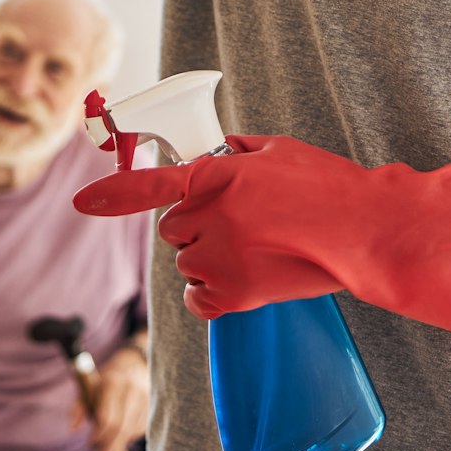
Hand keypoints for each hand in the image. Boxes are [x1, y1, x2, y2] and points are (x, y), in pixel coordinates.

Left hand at [74, 135, 450, 356]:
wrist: (366, 233)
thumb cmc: (331, 188)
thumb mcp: (281, 151)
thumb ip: (239, 152)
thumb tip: (219, 153)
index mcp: (220, 174)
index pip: (153, 183)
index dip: (114, 194)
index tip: (85, 202)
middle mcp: (213, 215)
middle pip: (174, 227)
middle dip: (196, 224)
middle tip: (238, 223)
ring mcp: (222, 257)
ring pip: (186, 262)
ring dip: (209, 258)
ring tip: (255, 250)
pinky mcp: (236, 295)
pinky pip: (199, 300)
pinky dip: (212, 294)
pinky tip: (242, 279)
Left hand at [74, 343, 149, 450]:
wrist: (133, 367)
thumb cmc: (105, 384)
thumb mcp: (88, 390)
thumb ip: (78, 408)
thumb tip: (72, 429)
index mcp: (113, 383)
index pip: (107, 418)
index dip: (98, 436)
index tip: (90, 444)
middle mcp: (132, 389)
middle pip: (122, 429)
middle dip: (109, 448)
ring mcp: (146, 399)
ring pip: (132, 432)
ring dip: (118, 445)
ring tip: (107, 449)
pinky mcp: (154, 408)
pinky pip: (140, 431)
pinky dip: (129, 438)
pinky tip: (121, 434)